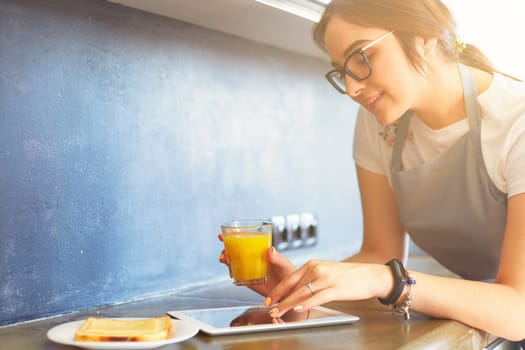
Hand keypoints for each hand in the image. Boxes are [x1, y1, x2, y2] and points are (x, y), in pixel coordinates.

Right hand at [218, 234, 295, 295]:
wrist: (287, 291)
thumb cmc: (288, 274)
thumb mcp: (284, 264)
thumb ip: (277, 258)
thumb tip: (270, 249)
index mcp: (260, 249)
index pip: (245, 240)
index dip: (234, 235)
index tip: (225, 233)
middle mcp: (252, 258)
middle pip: (234, 250)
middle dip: (225, 249)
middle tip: (224, 253)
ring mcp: (248, 269)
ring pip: (232, 262)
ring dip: (225, 259)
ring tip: (225, 260)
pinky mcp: (247, 281)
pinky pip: (236, 275)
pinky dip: (231, 272)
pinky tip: (231, 272)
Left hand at [264, 260, 391, 317]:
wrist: (370, 275)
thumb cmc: (348, 276)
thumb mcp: (325, 273)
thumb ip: (310, 281)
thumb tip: (295, 294)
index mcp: (312, 264)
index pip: (289, 278)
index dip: (277, 290)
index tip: (268, 300)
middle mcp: (316, 269)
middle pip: (293, 287)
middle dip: (279, 300)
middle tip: (270, 309)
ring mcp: (326, 278)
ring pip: (302, 293)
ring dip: (288, 304)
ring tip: (279, 312)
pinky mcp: (335, 288)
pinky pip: (317, 297)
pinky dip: (306, 303)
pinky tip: (298, 308)